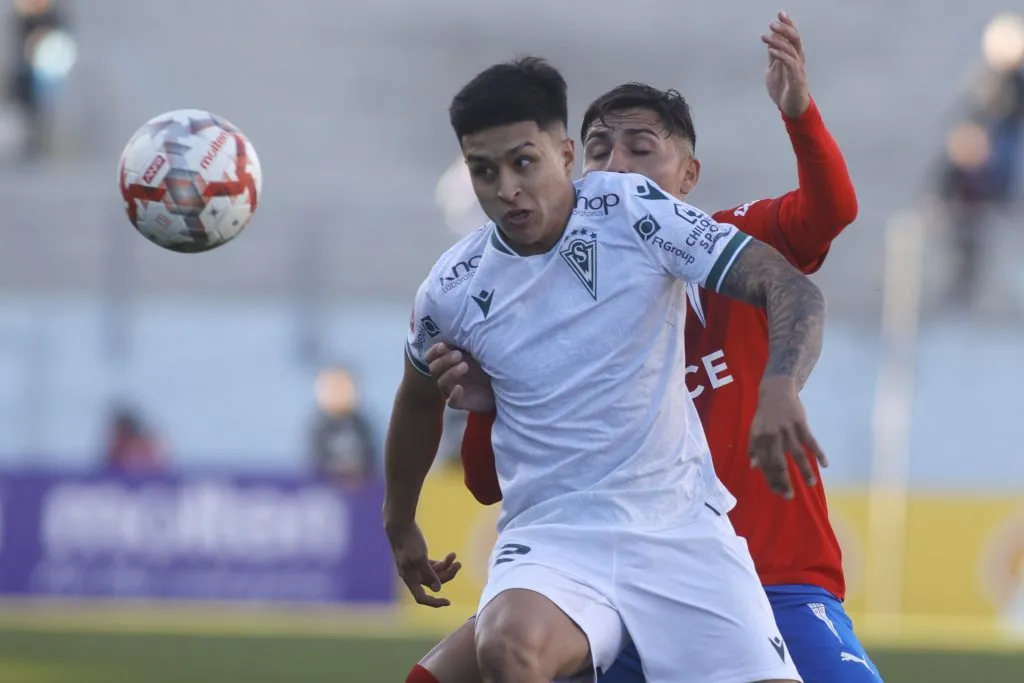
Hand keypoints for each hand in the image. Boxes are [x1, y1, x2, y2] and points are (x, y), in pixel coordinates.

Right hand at [385, 520, 455, 606]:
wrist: (401, 524)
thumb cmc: (409, 541)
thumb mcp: (420, 558)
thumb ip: (428, 574)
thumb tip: (437, 589)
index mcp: (409, 578)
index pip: (421, 597)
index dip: (434, 602)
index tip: (448, 602)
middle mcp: (412, 575)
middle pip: (433, 583)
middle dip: (447, 575)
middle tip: (459, 564)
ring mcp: (416, 567)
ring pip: (435, 574)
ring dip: (447, 567)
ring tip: (454, 556)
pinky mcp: (419, 558)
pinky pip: (433, 566)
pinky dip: (443, 562)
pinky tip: (451, 555)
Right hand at [425, 342, 495, 411]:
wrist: (500, 385)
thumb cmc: (484, 366)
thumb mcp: (476, 352)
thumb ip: (466, 344)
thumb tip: (461, 328)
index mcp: (447, 362)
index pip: (431, 357)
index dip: (434, 351)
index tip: (443, 346)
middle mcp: (446, 376)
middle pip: (433, 369)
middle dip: (444, 360)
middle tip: (458, 355)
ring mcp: (451, 390)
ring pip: (441, 383)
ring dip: (450, 373)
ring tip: (465, 366)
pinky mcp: (460, 402)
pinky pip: (451, 402)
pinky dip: (454, 395)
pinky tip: (460, 388)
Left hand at [748, 376, 827, 498]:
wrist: (776, 391)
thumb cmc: (765, 414)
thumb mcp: (754, 430)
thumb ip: (754, 448)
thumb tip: (754, 466)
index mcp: (760, 439)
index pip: (765, 464)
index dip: (770, 479)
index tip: (776, 492)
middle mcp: (773, 436)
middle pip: (779, 463)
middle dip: (784, 481)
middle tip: (789, 496)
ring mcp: (788, 430)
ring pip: (798, 454)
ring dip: (804, 471)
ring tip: (811, 484)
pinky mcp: (801, 424)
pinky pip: (811, 441)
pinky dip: (819, 453)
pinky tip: (825, 464)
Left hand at [762, 11, 810, 117]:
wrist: (791, 109)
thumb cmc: (784, 90)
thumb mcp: (774, 70)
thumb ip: (773, 57)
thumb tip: (770, 42)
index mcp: (794, 56)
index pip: (793, 36)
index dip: (788, 24)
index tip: (780, 13)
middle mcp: (798, 60)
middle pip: (795, 39)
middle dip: (785, 29)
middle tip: (773, 23)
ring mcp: (798, 69)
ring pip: (791, 50)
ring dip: (778, 41)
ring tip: (765, 36)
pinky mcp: (796, 79)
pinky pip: (789, 63)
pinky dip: (780, 55)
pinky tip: (771, 50)